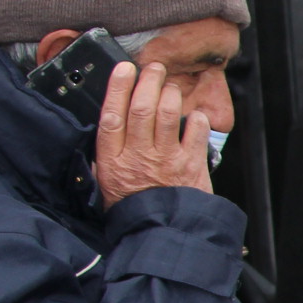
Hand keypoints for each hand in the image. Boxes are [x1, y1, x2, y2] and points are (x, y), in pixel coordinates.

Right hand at [95, 61, 212, 207]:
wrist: (159, 233)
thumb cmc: (133, 207)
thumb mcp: (106, 183)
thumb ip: (107, 157)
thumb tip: (109, 129)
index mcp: (113, 160)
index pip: (113, 115)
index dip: (118, 88)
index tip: (124, 69)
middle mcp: (138, 155)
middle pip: (142, 108)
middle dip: (148, 82)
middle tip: (153, 69)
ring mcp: (166, 160)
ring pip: (167, 114)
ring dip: (170, 94)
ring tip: (170, 87)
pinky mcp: (190, 165)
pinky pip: (196, 131)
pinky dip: (196, 119)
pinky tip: (193, 116)